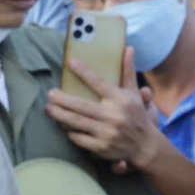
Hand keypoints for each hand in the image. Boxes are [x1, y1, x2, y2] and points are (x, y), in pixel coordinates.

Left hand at [45, 45, 165, 172]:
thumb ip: (127, 71)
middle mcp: (114, 115)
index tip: (70, 63)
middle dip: (62, 99)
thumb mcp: (133, 93)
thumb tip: (128, 48)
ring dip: (60, 115)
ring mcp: (107, 133)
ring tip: (49, 109)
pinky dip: (70, 132)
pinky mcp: (102, 147)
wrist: (145, 145)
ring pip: (77, 122)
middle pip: (81, 105)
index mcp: (121, 99)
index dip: (84, 72)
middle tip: (50, 94)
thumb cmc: (136, 115)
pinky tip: (63, 126)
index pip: (99, 82)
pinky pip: (80, 138)